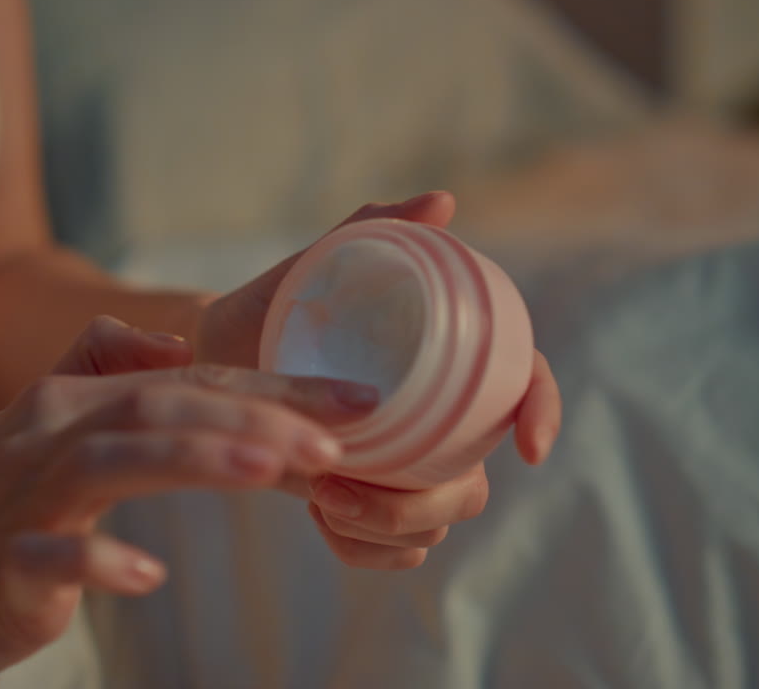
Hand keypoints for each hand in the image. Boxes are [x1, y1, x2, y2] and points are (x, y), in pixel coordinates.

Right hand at [0, 317, 373, 688]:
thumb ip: (97, 369)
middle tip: (342, 436)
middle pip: (161, 407)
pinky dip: (98, 561)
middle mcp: (46, 436)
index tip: (355, 403)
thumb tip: (171, 344)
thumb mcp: (36, 428)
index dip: (272, 389)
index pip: (185, 382)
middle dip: (256, 416)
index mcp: (70, 404)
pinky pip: (47, 557)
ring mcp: (17, 499)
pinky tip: (148, 574)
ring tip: (273, 470)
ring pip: (112, 460)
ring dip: (195, 458)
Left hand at [194, 192, 563, 569]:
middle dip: (418, 503)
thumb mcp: (318, 263)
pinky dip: (363, 551)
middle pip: (473, 485)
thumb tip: (442, 202)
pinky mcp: (374, 508)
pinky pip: (398, 555)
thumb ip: (373, 227)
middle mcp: (439, 423)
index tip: (528, 446)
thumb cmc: (276, 305)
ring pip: (437, 526)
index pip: (523, 381)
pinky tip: (320, 519)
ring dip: (383, 530)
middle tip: (335, 484)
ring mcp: (409, 470)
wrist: (217, 357)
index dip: (541, 410)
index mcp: (447, 363)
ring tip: (316, 495)